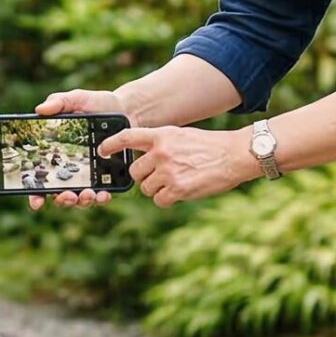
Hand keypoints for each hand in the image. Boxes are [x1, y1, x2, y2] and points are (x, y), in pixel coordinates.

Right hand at [26, 88, 133, 210]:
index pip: (39, 180)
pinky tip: (103, 195)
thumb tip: (39, 109)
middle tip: (67, 195)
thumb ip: (58, 102)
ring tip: (88, 194)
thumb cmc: (97, 104)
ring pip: (79, 198)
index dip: (34, 194)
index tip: (36, 202)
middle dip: (61, 200)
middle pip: (58, 194)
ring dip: (81, 201)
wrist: (126, 109)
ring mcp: (87, 176)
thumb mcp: (77, 99)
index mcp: (55, 154)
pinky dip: (100, 198)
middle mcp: (69, 169)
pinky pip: (100, 194)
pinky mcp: (105, 178)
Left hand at [101, 124, 254, 208]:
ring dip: (158, 189)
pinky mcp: (177, 189)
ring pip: (146, 188)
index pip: (127, 137)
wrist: (234, 155)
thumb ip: (160, 144)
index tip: (102, 151)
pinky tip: (181, 191)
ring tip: (177, 182)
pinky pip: (159, 200)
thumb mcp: (181, 135)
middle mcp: (161, 152)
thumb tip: (143, 156)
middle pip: (135, 171)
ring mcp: (168, 171)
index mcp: (161, 135)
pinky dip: (168, 200)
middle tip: (162, 175)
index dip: (111, 144)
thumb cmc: (209, 146)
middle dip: (144, 177)